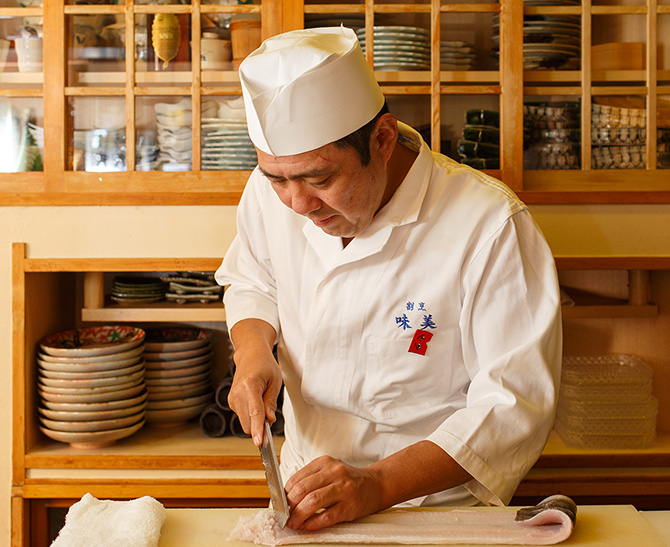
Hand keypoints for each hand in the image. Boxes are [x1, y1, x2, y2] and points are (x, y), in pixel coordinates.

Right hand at [228, 319, 281, 445]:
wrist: (250, 354)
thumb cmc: (264, 365)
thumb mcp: (275, 380)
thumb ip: (271, 402)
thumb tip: (269, 420)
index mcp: (250, 385)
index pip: (254, 412)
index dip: (258, 429)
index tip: (259, 443)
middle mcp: (237, 393)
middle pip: (248, 423)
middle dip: (260, 425)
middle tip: (270, 412)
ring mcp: (232, 398)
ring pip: (245, 423)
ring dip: (256, 421)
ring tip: (263, 401)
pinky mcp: (231, 402)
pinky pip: (243, 417)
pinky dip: (251, 416)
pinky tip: (255, 401)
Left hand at [284, 456, 384, 530]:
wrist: (376, 485)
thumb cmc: (348, 480)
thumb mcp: (329, 471)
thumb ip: (310, 480)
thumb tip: (286, 498)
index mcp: (324, 462)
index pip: (297, 478)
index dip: (284, 494)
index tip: (279, 504)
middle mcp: (334, 472)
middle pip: (302, 489)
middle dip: (289, 506)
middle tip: (283, 516)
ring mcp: (344, 489)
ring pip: (313, 501)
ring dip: (298, 516)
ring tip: (292, 523)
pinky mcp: (350, 506)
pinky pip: (327, 516)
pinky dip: (313, 523)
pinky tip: (307, 526)